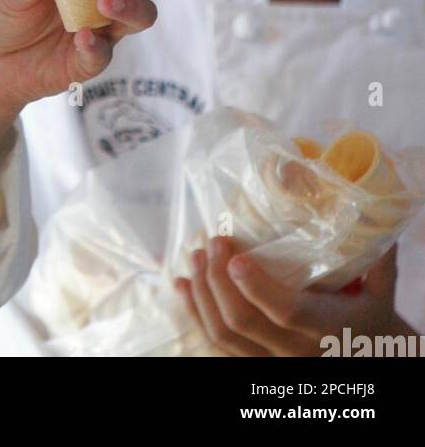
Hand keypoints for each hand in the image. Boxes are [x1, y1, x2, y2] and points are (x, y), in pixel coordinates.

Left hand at [174, 236, 403, 355]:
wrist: (372, 354)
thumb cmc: (372, 313)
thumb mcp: (381, 287)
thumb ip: (373, 252)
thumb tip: (362, 201)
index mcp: (328, 327)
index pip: (288, 312)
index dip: (257, 287)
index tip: (235, 256)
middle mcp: (297, 351)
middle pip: (243, 322)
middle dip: (217, 279)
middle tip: (212, 243)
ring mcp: (273, 361)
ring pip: (223, 336)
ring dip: (201, 293)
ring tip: (195, 256)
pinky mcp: (256, 362)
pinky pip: (218, 345)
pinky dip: (195, 312)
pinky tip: (182, 285)